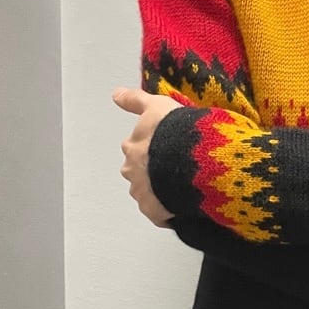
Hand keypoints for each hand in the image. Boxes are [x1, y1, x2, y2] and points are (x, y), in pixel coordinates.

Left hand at [113, 86, 178, 226]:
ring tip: (183, 186)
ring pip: (148, 193)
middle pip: (138, 172)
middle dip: (153, 171)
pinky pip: (159, 214)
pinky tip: (184, 204)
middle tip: (175, 167)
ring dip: (160, 191)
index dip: (152, 147)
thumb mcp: (158, 105)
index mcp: (132, 146)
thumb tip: (114, 94)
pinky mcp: (154, 212)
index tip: (165, 147)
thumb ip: (135, 100)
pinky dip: (169, 211)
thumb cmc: (178, 131)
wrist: (194, 159)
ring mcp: (142, 193)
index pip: (134, 148)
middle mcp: (132, 170)